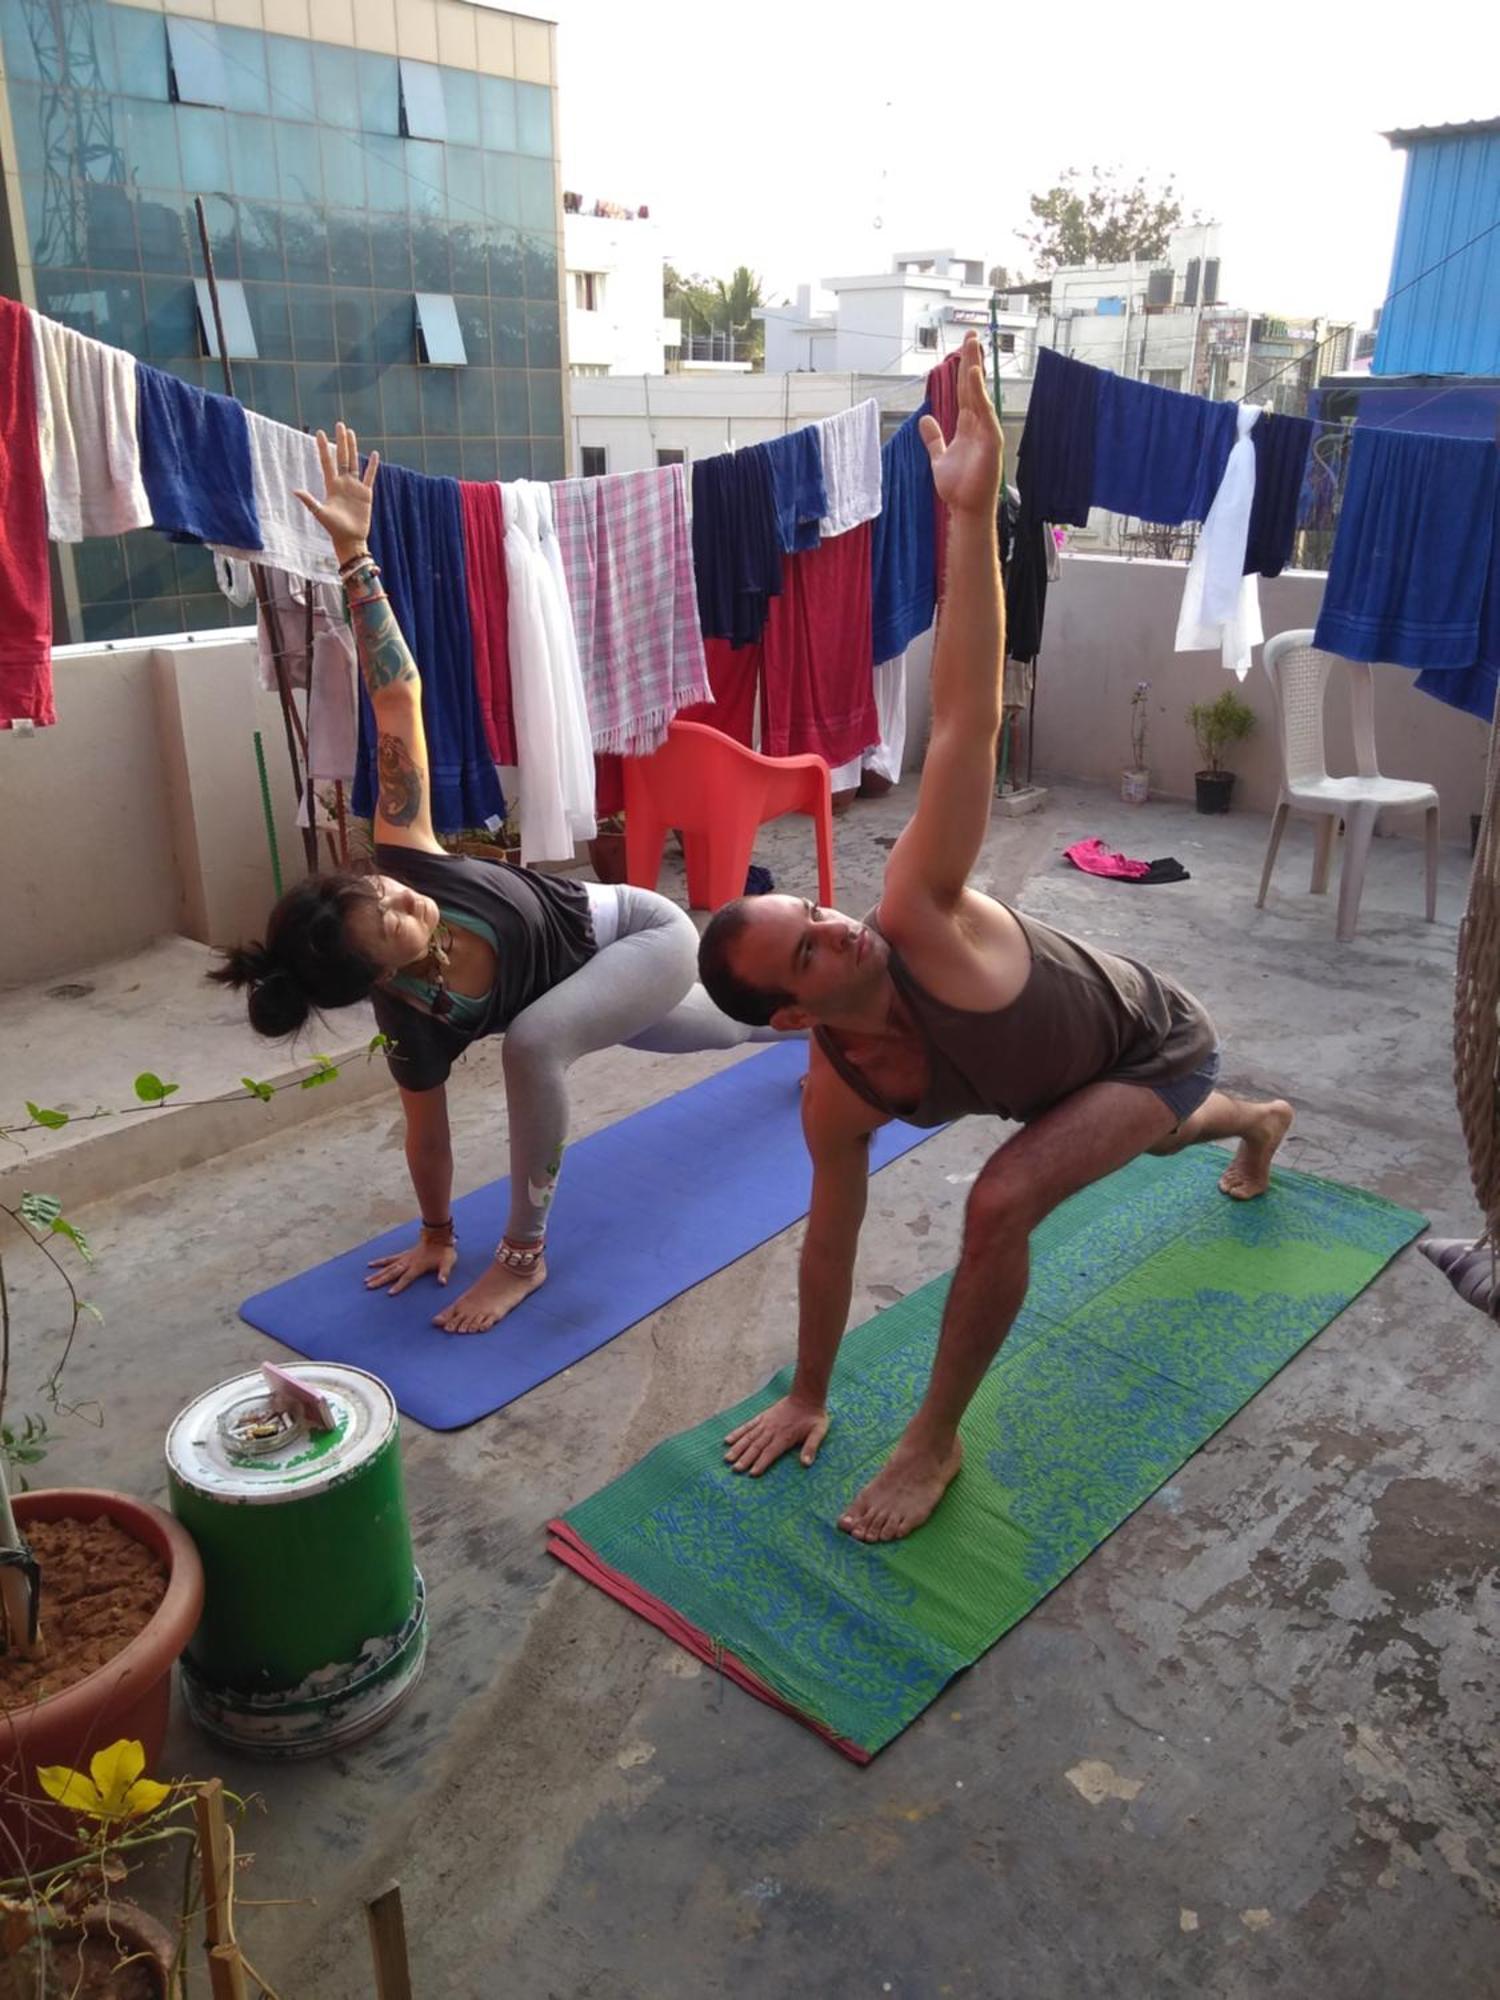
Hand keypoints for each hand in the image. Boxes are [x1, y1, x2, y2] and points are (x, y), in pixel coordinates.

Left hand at [294, 422, 379, 559]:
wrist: (350, 539)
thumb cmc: (334, 528)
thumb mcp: (320, 513)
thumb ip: (309, 501)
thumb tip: (295, 490)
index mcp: (331, 485)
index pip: (326, 462)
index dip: (322, 448)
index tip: (319, 433)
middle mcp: (343, 483)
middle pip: (341, 457)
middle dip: (340, 441)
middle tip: (339, 424)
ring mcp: (355, 487)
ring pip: (354, 462)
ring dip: (353, 447)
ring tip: (351, 432)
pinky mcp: (366, 493)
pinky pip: (369, 476)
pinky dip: (372, 465)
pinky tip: (374, 454)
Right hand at [365, 1235, 455, 1295]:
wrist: (439, 1236)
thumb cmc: (444, 1251)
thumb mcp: (448, 1262)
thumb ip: (444, 1273)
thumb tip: (443, 1283)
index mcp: (418, 1266)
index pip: (407, 1278)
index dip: (399, 1285)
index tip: (389, 1293)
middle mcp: (408, 1262)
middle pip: (392, 1273)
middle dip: (380, 1280)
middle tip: (369, 1286)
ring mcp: (404, 1258)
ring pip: (388, 1266)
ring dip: (377, 1273)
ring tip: (366, 1280)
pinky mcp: (403, 1254)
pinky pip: (389, 1259)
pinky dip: (380, 1261)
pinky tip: (370, 1264)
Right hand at [724, 1394, 828, 1476]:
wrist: (807, 1396)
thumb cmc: (814, 1417)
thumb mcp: (818, 1432)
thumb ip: (811, 1447)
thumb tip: (806, 1464)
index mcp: (785, 1437)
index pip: (770, 1452)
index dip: (761, 1463)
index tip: (751, 1473)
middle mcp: (772, 1430)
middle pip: (756, 1447)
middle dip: (745, 1459)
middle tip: (734, 1469)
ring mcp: (765, 1423)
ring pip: (749, 1437)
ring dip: (738, 1448)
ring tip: (727, 1458)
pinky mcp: (762, 1417)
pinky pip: (748, 1425)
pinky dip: (737, 1432)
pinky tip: (728, 1439)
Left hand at [920, 331, 1002, 518]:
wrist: (966, 508)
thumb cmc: (958, 487)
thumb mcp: (939, 457)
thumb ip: (933, 438)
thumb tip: (925, 420)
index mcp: (967, 426)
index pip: (965, 392)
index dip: (963, 370)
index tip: (961, 349)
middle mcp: (978, 424)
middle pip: (973, 386)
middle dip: (971, 360)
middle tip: (970, 335)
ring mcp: (986, 430)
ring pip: (979, 393)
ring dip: (976, 368)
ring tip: (972, 345)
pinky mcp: (991, 440)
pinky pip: (984, 412)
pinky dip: (979, 393)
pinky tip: (974, 375)